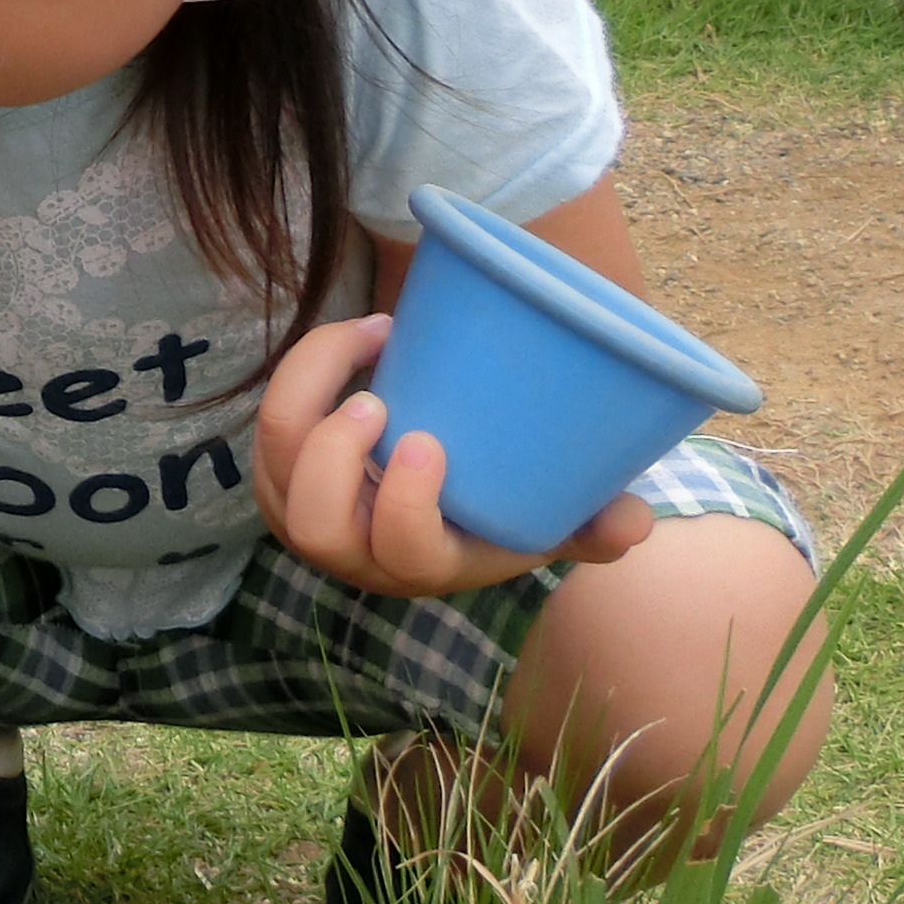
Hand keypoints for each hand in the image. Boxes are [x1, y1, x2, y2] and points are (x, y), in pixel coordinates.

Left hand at [249, 311, 653, 599]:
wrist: (439, 501)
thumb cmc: (500, 510)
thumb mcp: (552, 522)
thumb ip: (596, 526)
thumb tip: (635, 522)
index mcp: (419, 565)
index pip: (398, 550)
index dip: (403, 502)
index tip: (428, 443)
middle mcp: (352, 550)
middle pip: (314, 521)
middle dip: (332, 455)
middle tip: (376, 397)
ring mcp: (306, 510)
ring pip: (274, 463)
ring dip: (308, 392)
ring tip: (369, 337)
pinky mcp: (282, 470)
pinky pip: (268, 425)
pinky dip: (304, 372)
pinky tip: (363, 337)